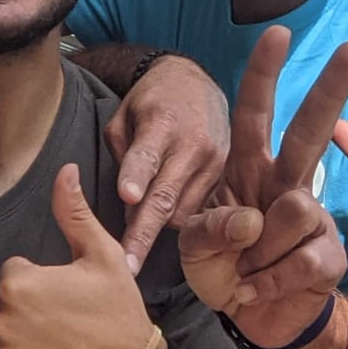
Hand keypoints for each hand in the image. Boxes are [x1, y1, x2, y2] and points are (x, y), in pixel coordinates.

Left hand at [0, 165, 156, 348]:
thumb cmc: (118, 312)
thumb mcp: (103, 256)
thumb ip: (74, 213)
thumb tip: (65, 171)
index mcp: (17, 284)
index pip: (15, 272)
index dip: (44, 281)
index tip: (70, 295)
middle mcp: (0, 320)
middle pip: (7, 304)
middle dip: (32, 308)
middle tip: (69, 320)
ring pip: (4, 336)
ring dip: (25, 337)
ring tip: (62, 344)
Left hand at [105, 55, 229, 271]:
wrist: (199, 84)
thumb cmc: (152, 101)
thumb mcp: (124, 115)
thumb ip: (122, 154)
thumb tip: (127, 200)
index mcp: (162, 123)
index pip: (147, 154)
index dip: (136, 176)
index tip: (126, 197)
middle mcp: (193, 145)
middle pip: (165, 196)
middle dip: (144, 232)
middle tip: (125, 264)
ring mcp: (214, 163)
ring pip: (182, 212)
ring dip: (158, 227)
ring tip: (137, 233)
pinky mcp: (225, 177)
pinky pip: (198, 210)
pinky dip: (178, 218)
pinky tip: (164, 219)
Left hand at [180, 26, 347, 346]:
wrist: (250, 321)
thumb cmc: (222, 269)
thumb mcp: (196, 246)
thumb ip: (213, 228)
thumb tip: (255, 220)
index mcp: (248, 170)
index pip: (254, 115)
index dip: (263, 76)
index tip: (277, 34)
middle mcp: (285, 183)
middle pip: (310, 130)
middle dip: (332, 89)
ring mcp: (311, 217)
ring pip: (295, 210)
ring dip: (259, 252)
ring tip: (245, 270)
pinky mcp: (328, 253)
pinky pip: (302, 258)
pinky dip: (269, 282)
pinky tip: (255, 290)